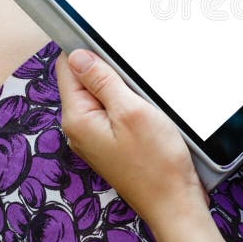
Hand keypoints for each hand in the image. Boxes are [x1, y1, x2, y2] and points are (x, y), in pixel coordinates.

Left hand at [56, 49, 229, 241]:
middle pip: (84, 80)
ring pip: (101, 94)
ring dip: (121, 86)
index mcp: (78, 117)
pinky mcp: (112, 142)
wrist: (174, 200)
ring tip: (144, 93)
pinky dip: (128, 102)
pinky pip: (113, 111)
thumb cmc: (156, 162)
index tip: (108, 40)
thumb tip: (77, 55)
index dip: (86, 49)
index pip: (68, 68)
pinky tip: (147, 107)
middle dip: (108, 68)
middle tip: (136, 72)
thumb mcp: (131, 111)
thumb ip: (102, 81)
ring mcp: (95, 136)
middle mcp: (80, 128)